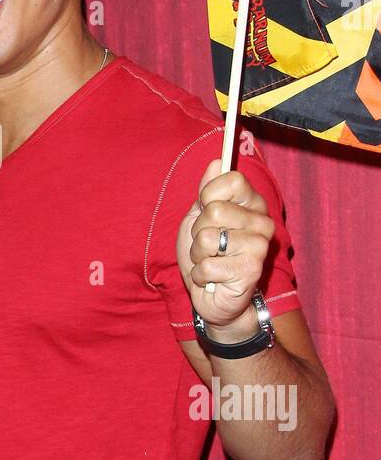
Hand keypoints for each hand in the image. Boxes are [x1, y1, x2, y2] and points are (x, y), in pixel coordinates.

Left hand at [176, 160, 274, 335]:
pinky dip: (201, 274)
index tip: (207, 211)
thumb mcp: (198, 219)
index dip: (209, 195)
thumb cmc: (206, 256)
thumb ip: (207, 192)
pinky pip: (208, 264)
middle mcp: (262, 222)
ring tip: (211, 262)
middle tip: (208, 246)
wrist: (212, 298)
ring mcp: (259, 246)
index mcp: (252, 204)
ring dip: (199, 255)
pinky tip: (214, 279)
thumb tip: (217, 161)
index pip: (232, 179)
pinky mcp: (251, 270)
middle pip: (214, 210)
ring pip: (208, 238)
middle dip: (198, 231)